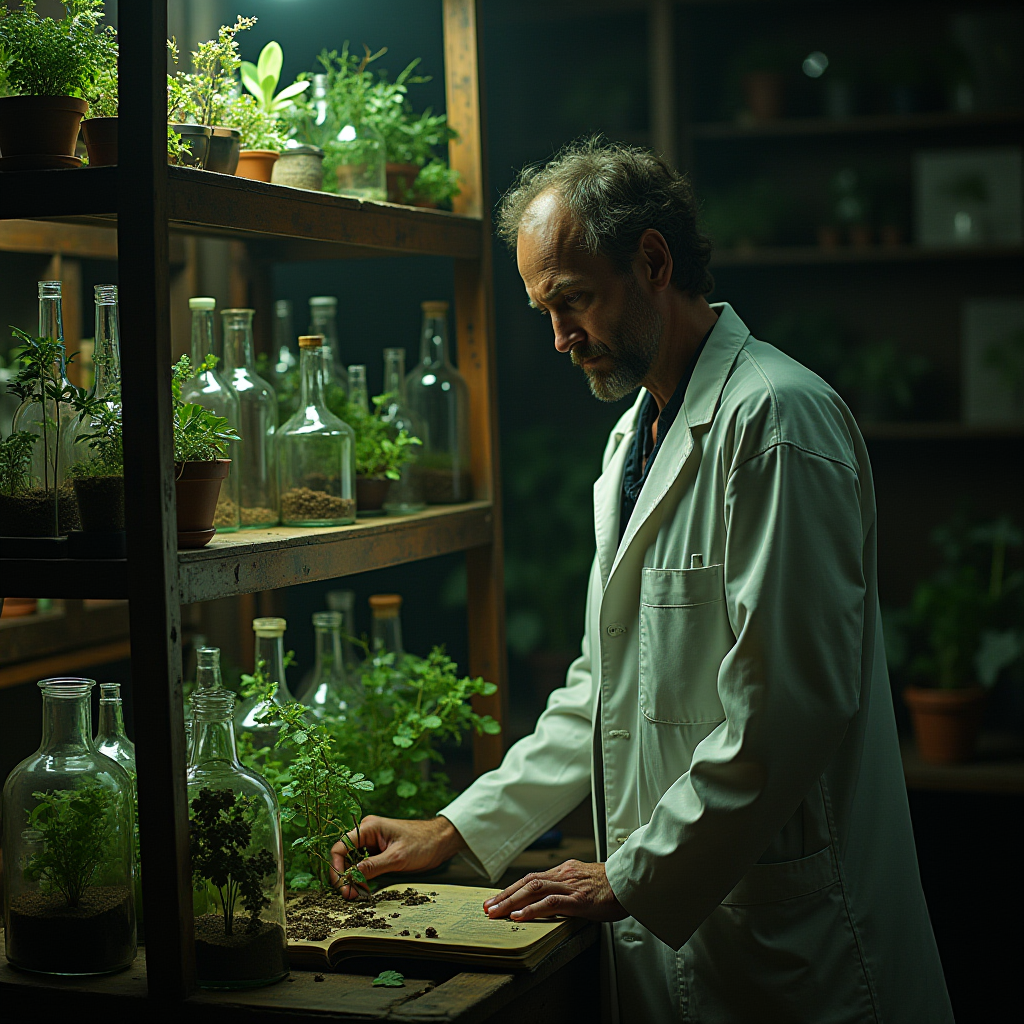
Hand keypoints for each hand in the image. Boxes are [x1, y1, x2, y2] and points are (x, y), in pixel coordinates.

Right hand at [331, 815, 466, 898]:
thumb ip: (373, 866)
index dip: (336, 867)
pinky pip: (363, 864)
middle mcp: (367, 832)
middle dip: (343, 876)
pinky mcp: (379, 851)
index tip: (341, 886)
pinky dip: (361, 877)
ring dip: (352, 878)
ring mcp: (372, 842)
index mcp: (369, 827)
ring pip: (352, 862)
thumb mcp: (397, 857)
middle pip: (344, 855)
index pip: (340, 846)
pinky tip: (363, 889)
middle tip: (349, 895)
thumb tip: (351, 877)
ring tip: (355, 895)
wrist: (440, 841)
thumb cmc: (423, 843)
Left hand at [483, 859, 627, 923]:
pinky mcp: (580, 899)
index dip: (512, 889)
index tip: (497, 899)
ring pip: (534, 889)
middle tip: (487, 907)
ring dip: (511, 902)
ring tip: (495, 913)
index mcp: (565, 871)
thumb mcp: (586, 884)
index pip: (532, 878)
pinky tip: (519, 917)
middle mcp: (564, 874)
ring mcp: (571, 886)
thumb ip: (569, 890)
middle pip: (528, 882)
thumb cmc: (613, 887)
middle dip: (505, 895)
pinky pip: (552, 903)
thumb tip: (553, 903)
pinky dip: (532, 909)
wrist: (634, 881)